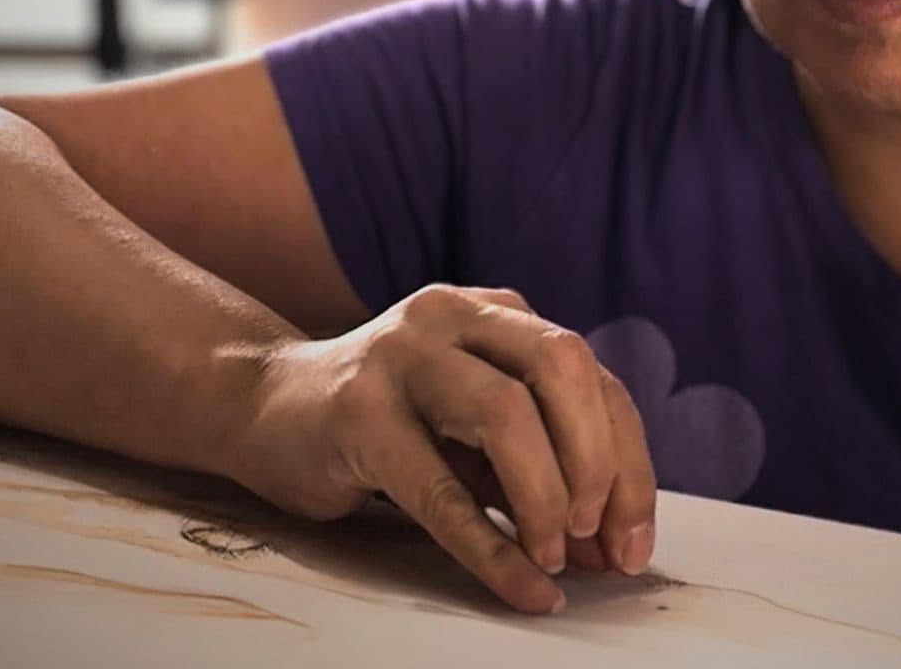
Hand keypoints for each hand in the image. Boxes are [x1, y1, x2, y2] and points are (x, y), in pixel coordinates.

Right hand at [231, 284, 656, 613]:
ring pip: (506, 412)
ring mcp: (403, 355)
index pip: (589, 372)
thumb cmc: (389, 422)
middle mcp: (455, 316)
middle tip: (597, 537)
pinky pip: (441, 490)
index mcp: (496, 312)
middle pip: (562, 366)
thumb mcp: (472, 426)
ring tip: (555, 557)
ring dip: (548, 496)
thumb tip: (610, 546)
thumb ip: (539, 465)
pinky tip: (524, 588)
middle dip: (599, 459)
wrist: (267, 407)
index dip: (627, 458)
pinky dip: (493, 551)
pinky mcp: (359, 412)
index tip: (633, 537)